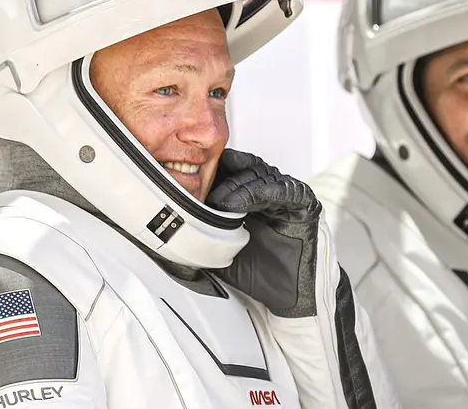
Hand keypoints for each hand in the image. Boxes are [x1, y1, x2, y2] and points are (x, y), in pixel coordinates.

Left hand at [206, 148, 320, 317]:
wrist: (289, 298)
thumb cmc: (260, 275)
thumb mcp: (219, 252)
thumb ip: (200, 236)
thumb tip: (163, 236)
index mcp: (251, 198)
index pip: (232, 171)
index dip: (213, 171)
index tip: (191, 178)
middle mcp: (271, 192)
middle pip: (246, 169)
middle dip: (223, 178)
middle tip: (203, 194)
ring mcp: (288, 196)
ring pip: (261, 176)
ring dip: (238, 187)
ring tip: (218, 202)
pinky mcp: (304, 204)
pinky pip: (283, 190)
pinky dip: (261, 193)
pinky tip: (241, 204)